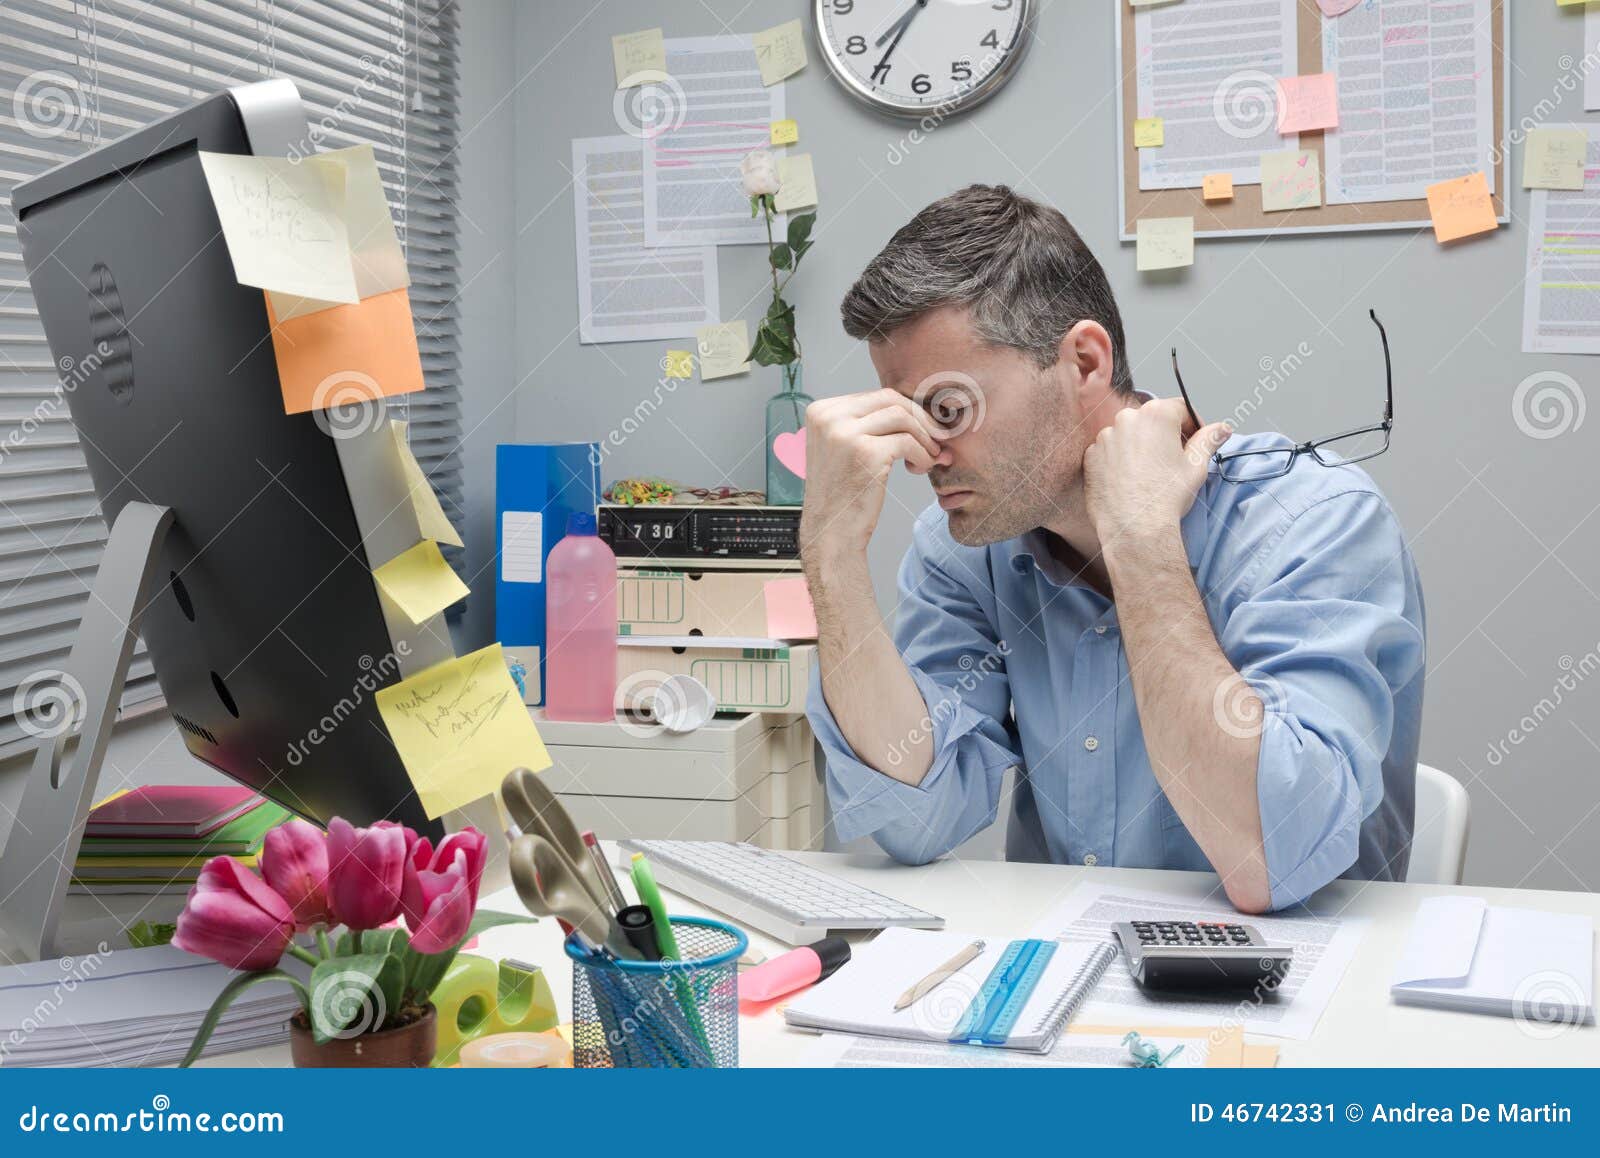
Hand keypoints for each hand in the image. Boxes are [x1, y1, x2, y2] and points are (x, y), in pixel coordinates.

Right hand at [800, 389, 950, 561]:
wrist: (831, 533)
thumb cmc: (843, 494)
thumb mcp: (844, 448)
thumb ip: (866, 423)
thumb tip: (913, 406)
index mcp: (821, 411)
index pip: (875, 396)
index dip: (906, 411)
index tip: (923, 430)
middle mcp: (828, 417)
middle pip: (890, 400)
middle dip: (920, 419)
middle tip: (937, 440)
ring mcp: (844, 433)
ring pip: (902, 416)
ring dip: (924, 437)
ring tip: (929, 457)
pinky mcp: (865, 452)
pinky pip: (908, 441)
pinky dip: (922, 454)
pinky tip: (919, 468)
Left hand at [1082, 398, 1231, 550]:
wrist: (1134, 527)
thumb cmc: (1165, 497)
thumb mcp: (1196, 465)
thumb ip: (1208, 440)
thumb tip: (1221, 429)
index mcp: (1156, 414)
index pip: (1180, 408)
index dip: (1192, 424)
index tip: (1197, 438)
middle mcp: (1127, 419)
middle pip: (1152, 420)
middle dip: (1165, 436)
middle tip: (1174, 460)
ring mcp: (1105, 437)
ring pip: (1129, 435)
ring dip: (1140, 447)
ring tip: (1150, 473)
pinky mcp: (1090, 456)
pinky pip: (1109, 451)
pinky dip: (1119, 460)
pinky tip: (1130, 479)